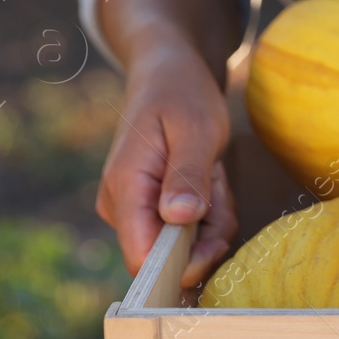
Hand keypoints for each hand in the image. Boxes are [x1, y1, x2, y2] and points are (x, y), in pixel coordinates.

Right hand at [93, 0, 243, 289]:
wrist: (169, 73)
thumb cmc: (182, 95)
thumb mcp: (197, 130)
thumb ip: (189, 175)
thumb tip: (179, 218)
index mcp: (126, 187)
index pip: (142, 257)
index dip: (181, 265)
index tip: (215, 239)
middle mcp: (121, 206)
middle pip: (172, 257)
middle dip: (209, 233)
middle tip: (217, 183)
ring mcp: (136, 210)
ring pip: (187, 246)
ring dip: (214, 217)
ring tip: (212, 173)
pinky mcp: (152, 211)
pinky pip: (191, 231)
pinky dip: (212, 212)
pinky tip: (210, 179)